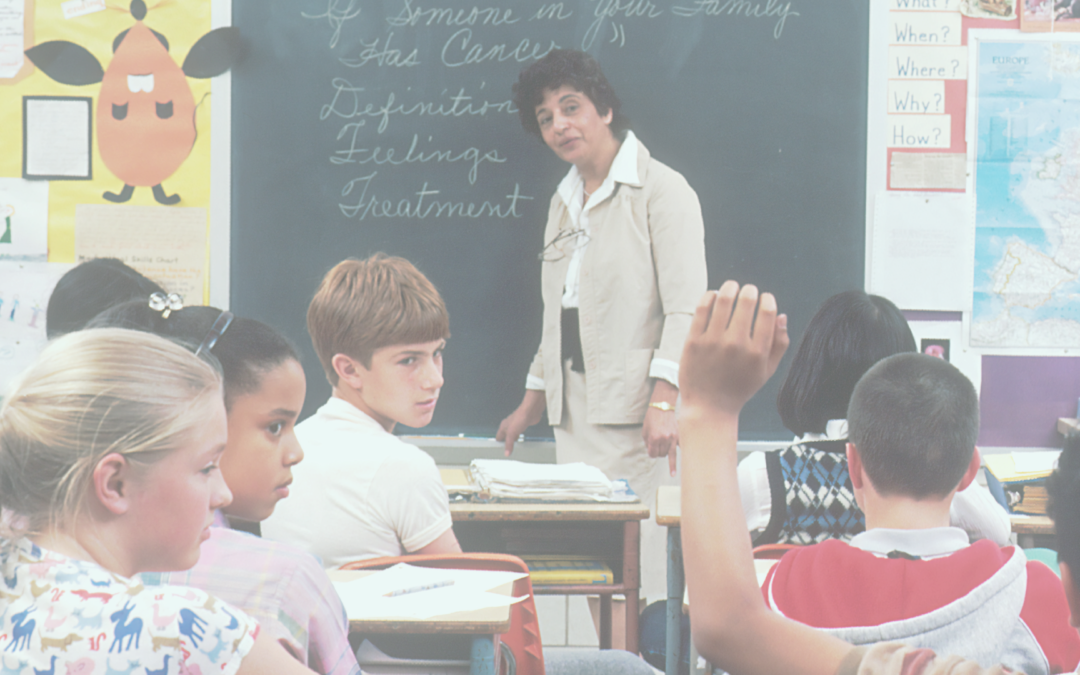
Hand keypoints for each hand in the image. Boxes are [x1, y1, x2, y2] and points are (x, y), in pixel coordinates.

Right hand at [496, 389, 545, 456]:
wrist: (531, 411)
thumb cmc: (519, 419)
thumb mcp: (512, 434)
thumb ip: (509, 444)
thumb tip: (506, 453)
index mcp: (503, 426)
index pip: (498, 437)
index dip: (498, 444)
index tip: (500, 452)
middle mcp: (508, 425)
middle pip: (505, 436)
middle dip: (506, 443)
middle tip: (508, 451)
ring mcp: (516, 425)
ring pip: (513, 435)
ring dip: (514, 441)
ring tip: (515, 448)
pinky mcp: (523, 425)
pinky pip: (520, 433)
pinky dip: (520, 437)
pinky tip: (522, 441)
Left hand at [643, 379, 679, 475]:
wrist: (663, 406)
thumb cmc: (652, 417)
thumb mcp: (645, 430)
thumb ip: (647, 442)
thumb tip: (652, 452)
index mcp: (654, 438)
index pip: (653, 454)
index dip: (651, 454)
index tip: (652, 452)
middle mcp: (664, 439)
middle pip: (661, 454)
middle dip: (659, 453)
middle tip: (658, 448)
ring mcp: (673, 438)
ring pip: (670, 454)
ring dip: (668, 457)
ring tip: (672, 474)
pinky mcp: (679, 435)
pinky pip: (681, 448)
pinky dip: (682, 455)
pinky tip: (686, 463)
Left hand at [679, 282, 788, 416]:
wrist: (709, 407)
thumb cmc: (739, 388)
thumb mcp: (766, 371)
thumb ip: (779, 344)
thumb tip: (782, 315)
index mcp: (757, 352)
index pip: (767, 312)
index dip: (767, 299)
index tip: (765, 298)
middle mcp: (736, 345)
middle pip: (746, 301)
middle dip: (750, 290)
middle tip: (748, 291)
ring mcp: (713, 342)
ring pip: (723, 299)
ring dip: (730, 287)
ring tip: (731, 287)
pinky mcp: (694, 341)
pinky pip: (702, 308)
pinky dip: (709, 296)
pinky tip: (714, 296)